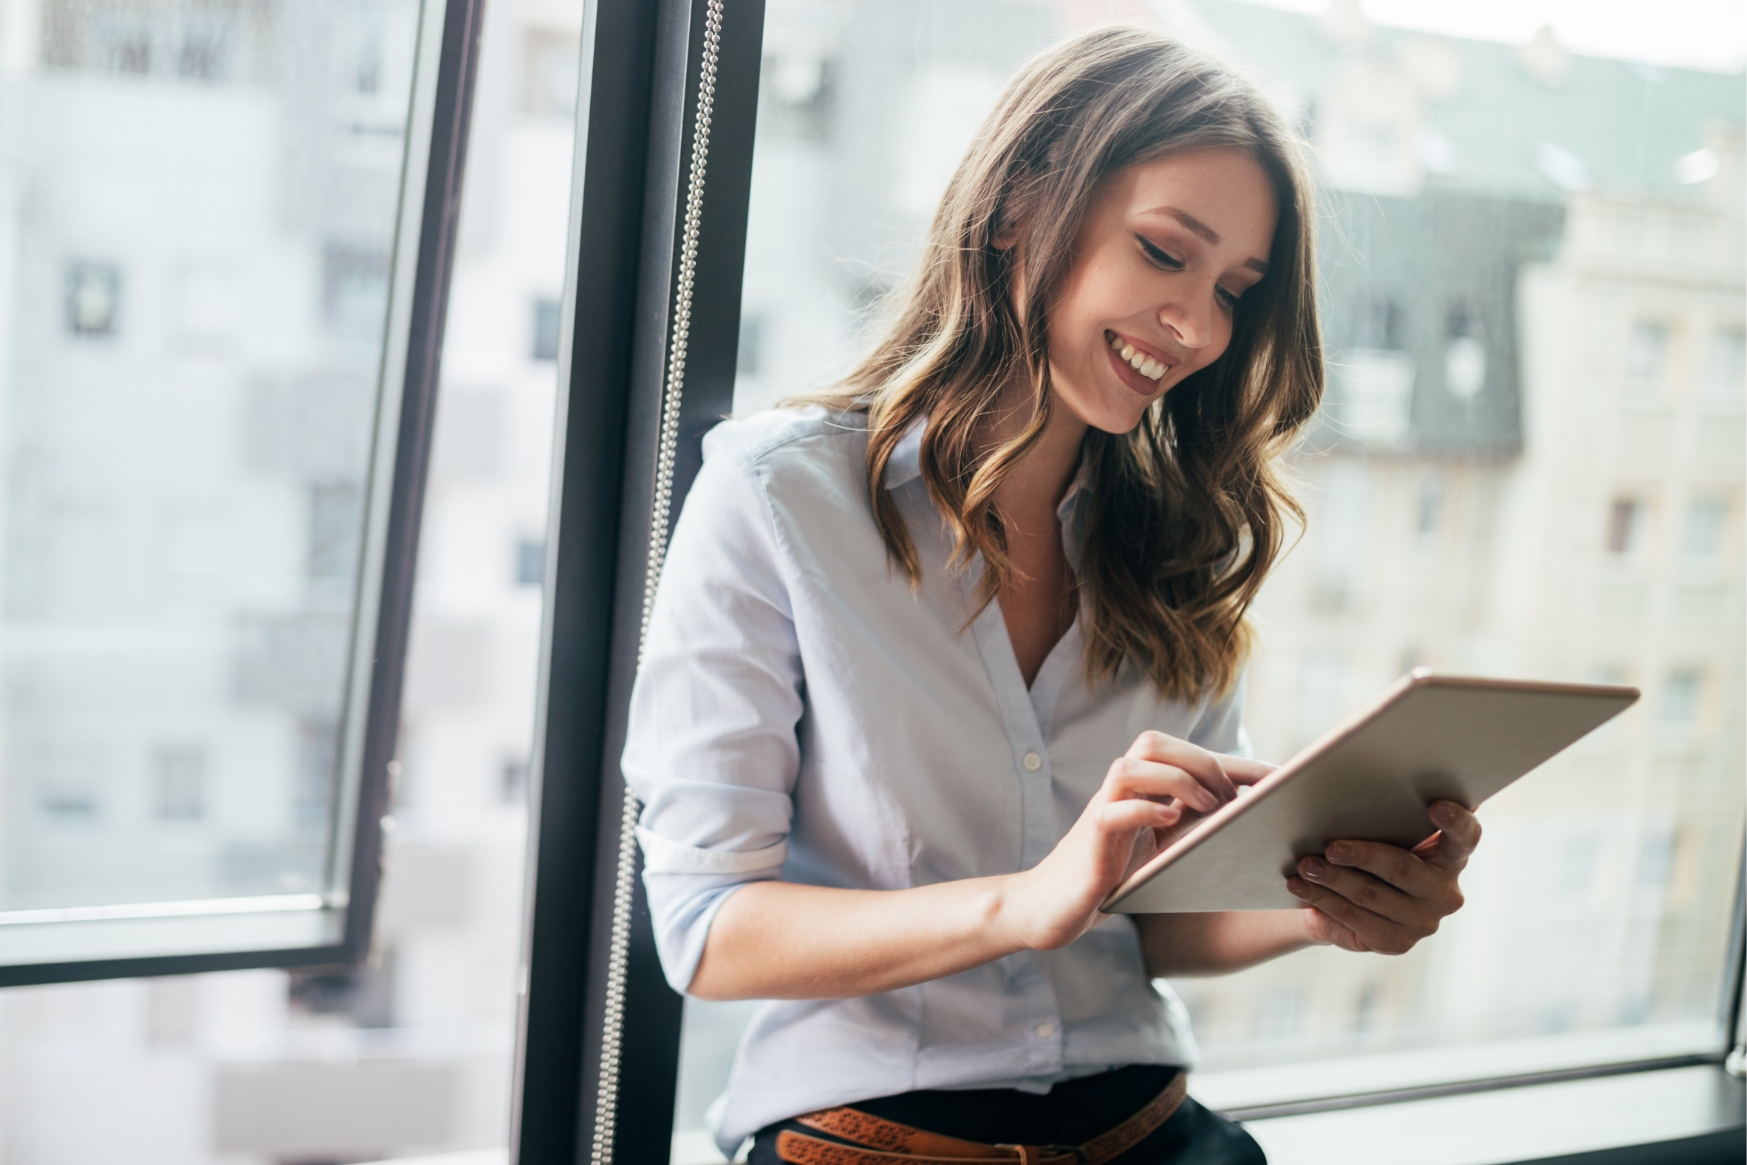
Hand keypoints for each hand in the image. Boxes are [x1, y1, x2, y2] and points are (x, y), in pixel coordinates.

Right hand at [1001, 731, 1272, 950]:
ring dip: (1175, 780)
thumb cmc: (1112, 879)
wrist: (1052, 908)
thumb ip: (1193, 830)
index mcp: (1141, 791)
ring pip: (1130, 767)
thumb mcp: (1162, 852)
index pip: (1189, 756)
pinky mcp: (1089, 841)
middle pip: (1153, 743)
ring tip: (1206, 807)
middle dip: (1201, 762)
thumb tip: (1253, 823)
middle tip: (1230, 800)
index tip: (1281, 779)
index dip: (1238, 763)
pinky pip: (1113, 811)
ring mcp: (1102, 813)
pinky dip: (1145, 810)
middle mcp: (1120, 793)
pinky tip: (1170, 823)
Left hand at [1287, 800, 1479, 954]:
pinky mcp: (1396, 942)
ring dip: (1332, 879)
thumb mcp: (1381, 828)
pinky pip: (1354, 919)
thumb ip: (1386, 808)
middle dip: (1363, 855)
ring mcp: (1424, 921)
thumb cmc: (1368, 847)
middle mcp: (1445, 891)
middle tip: (1331, 846)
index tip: (1436, 805)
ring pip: (1370, 894)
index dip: (1455, 821)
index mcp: (1451, 854)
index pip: (1465, 836)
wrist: (1346, 899)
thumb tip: (1347, 769)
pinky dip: (1323, 899)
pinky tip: (1300, 887)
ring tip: (1304, 865)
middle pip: (1402, 868)